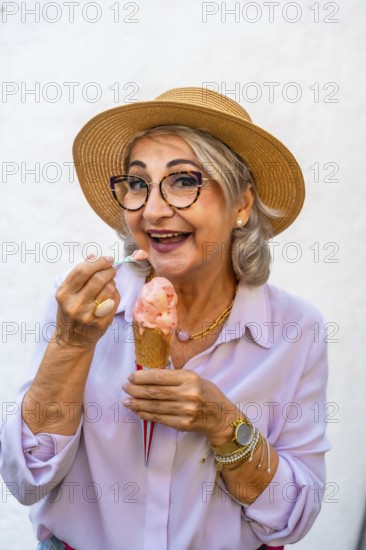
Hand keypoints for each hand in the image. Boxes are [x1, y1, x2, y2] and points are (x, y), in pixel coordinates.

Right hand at [55, 255, 120, 349]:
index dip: (98, 261)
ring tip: (108, 284)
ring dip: (112, 282)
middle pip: (98, 278)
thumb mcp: (67, 293)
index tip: (107, 259)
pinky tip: (109, 296)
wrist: (72, 341)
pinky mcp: (102, 323)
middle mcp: (75, 305)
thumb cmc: (70, 311)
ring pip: (110, 289)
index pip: (82, 271)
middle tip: (111, 268)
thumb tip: (93, 255)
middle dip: (109, 270)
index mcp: (64, 294)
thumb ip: (79, 274)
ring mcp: (89, 315)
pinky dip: (115, 294)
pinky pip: (115, 300)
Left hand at [123, 369, 237, 444]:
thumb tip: (148, 375)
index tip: (131, 377)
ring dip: (137, 403)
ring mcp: (185, 410)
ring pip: (154, 406)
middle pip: (154, 392)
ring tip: (126, 400)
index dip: (142, 377)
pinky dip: (146, 414)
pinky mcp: (183, 424)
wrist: (222, 417)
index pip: (160, 377)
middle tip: (125, 387)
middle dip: (136, 390)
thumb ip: (174, 377)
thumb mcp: (194, 378)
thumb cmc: (206, 394)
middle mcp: (188, 393)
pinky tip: (137, 411)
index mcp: (189, 378)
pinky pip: (159, 419)